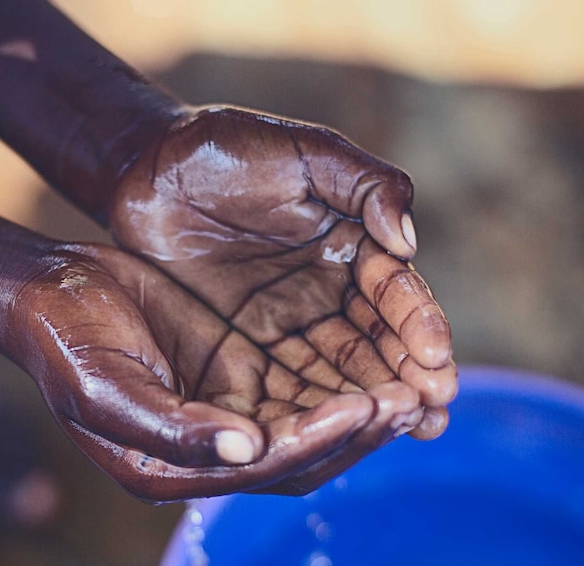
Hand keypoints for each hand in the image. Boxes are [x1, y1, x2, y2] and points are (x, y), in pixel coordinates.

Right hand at [7, 244, 424, 500]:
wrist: (54, 288)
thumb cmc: (66, 340)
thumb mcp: (105, 387)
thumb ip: (172, 428)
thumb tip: (246, 450)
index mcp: (175, 466)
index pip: (266, 465)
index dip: (320, 439)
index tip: (369, 406)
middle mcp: (211, 447)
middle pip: (303, 453)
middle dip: (359, 430)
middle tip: (414, 400)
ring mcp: (229, 408)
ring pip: (312, 420)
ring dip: (363, 407)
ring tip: (414, 383)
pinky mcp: (238, 371)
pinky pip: (303, 381)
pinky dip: (342, 375)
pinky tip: (380, 357)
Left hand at [110, 107, 456, 440]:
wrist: (148, 170)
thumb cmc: (226, 150)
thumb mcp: (302, 151)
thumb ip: (364, 183)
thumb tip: (408, 242)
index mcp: (350, 241)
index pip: (393, 290)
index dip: (418, 323)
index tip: (435, 357)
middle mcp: (329, 288)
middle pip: (376, 340)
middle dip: (409, 375)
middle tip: (435, 410)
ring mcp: (290, 321)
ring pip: (339, 370)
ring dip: (374, 401)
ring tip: (410, 431)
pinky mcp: (248, 346)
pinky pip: (287, 382)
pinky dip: (317, 408)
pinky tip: (341, 435)